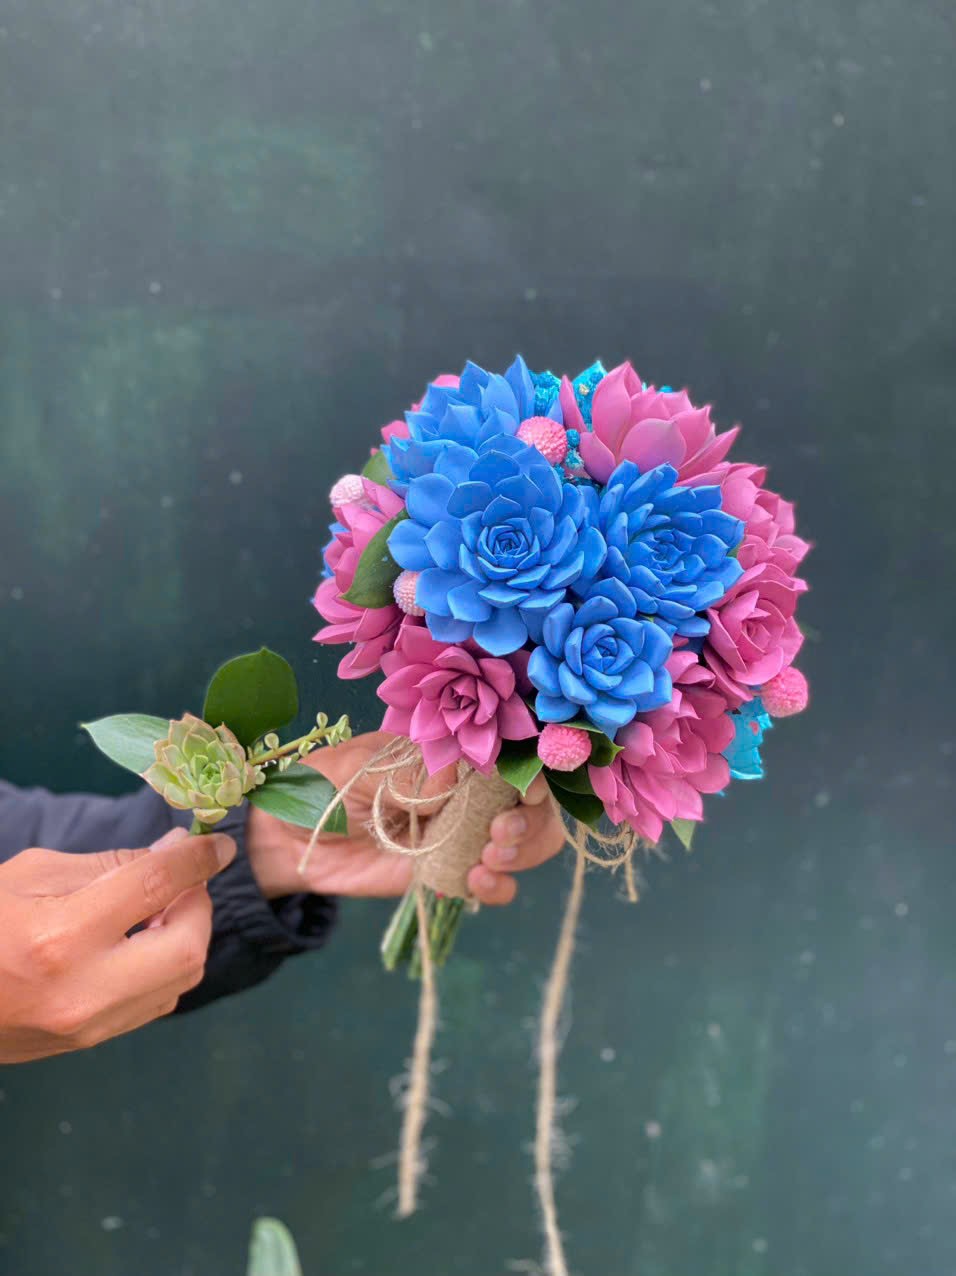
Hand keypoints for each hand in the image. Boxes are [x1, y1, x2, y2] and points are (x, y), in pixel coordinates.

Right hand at [0, 828, 235, 1063]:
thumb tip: (175, 851)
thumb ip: (111, 865)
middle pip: (188, 947)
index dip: (197, 860)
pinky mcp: (88, 1045)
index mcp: (61, 936)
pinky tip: (141, 942)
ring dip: (186, 937)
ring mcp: (87, 1026)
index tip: (218, 844)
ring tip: (161, 908)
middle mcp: (83, 989)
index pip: (156, 888)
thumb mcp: (33, 874)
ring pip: (180, 980)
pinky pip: (155, 1001)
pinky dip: (164, 965)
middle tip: (184, 881)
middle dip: (200, 906)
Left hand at [246, 731, 566, 904]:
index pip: (507, 754)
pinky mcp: (447, 871)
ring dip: (523, 851)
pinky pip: (490, 882)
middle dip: (530, 819)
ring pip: (524, 841)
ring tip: (489, 860)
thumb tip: (454, 778)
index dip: (529, 770)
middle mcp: (464, 790)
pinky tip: (475, 883)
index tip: (525, 790)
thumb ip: (403, 775)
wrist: (286, 840)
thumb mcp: (353, 770)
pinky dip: (497, 886)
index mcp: (446, 752)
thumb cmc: (318, 786)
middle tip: (500, 835)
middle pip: (530, 801)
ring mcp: (459, 832)